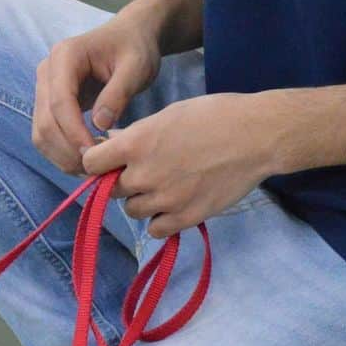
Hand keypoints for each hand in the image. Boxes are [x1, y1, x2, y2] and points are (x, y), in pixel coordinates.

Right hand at [32, 15, 161, 173]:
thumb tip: (100, 125)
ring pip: (41, 132)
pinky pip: (47, 134)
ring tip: (93, 167)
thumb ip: (118, 93)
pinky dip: (62, 152)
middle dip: (67, 150)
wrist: (128, 37)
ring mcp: (44, 88)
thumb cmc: (135, 48)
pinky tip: (87, 158)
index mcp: (64, 56)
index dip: (74, 132)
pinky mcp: (49, 103)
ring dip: (62, 156)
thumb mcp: (136, 67)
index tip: (97, 154)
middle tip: (96, 168)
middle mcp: (46, 71)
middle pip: (44, 121)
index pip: (60, 101)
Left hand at [80, 93, 274, 237]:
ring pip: (132, 210)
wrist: (255, 136)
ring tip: (164, 186)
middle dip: (121, 181)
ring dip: (141, 200)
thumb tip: (110, 142)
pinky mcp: (186, 217)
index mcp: (134, 144)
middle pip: (111, 189)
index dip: (96, 162)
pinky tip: (172, 205)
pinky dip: (160, 220)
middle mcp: (143, 175)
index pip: (90, 163)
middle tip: (144, 171)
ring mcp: (165, 199)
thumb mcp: (166, 116)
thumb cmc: (212, 115)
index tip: (106, 161)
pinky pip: (155, 229)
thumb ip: (135, 135)